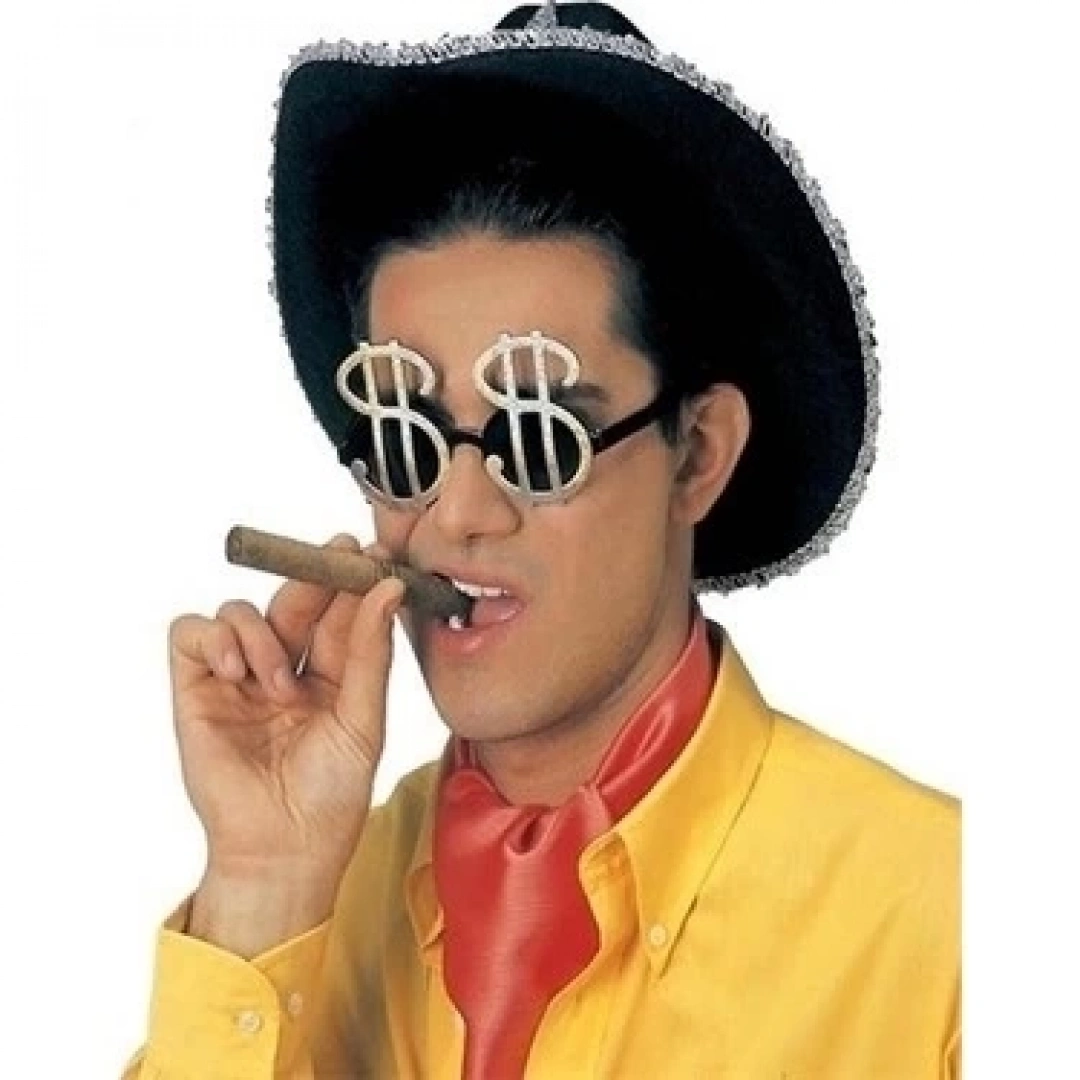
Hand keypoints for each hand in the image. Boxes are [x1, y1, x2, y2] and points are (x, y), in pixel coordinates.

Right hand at [168, 535, 404, 887]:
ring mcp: (239, 677)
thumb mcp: (363, 717)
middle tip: (337, 557)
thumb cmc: (331, 793)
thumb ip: (370, 652)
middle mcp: (285, 668)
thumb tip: (389, 588)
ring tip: (280, 684)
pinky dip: (215, 638)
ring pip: (242, 610)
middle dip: (314, 578)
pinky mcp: (196, 690)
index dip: (352, 580)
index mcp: (331, 674)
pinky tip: (239, 671)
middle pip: (293, 601)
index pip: (338, 612)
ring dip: (263, 633)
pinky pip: (192, 633)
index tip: (372, 553)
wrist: (286, 850)